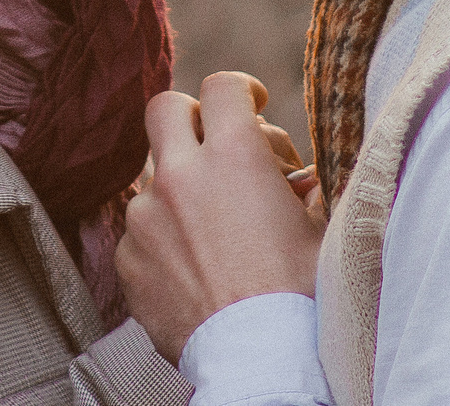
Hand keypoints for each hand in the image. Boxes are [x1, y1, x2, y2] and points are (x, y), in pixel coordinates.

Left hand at [117, 72, 326, 363]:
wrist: (260, 361)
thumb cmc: (303, 298)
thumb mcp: (322, 230)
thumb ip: (307, 190)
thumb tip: (303, 179)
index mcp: (235, 158)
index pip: (223, 88)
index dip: (241, 90)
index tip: (252, 103)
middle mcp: (181, 176)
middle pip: (165, 108)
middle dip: (190, 116)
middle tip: (215, 142)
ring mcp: (146, 216)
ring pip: (153, 175)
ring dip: (180, 187)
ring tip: (213, 225)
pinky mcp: (127, 257)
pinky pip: (139, 229)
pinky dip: (162, 236)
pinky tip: (191, 265)